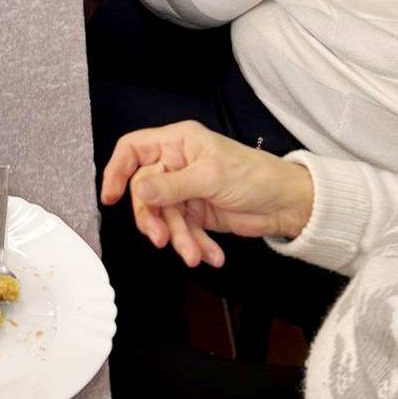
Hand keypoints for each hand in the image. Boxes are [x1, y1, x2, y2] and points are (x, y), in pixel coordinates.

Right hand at [100, 121, 315, 267]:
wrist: (287, 204)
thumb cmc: (254, 175)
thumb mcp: (210, 177)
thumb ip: (172, 186)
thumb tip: (139, 190)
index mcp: (177, 143)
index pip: (133, 149)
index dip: (117, 170)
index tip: (110, 197)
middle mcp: (176, 164)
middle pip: (145, 191)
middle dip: (154, 218)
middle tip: (161, 239)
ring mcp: (185, 190)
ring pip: (164, 216)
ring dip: (178, 238)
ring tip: (194, 255)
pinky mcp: (196, 213)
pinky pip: (182, 231)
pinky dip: (194, 245)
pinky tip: (210, 256)